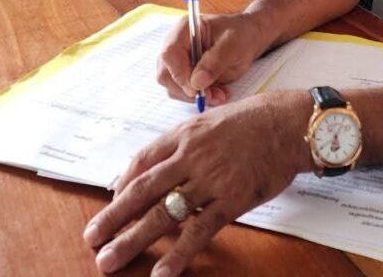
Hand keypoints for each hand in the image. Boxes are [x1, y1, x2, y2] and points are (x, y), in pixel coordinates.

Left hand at [83, 90, 311, 274]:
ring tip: (109, 260)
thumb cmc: (255, 120)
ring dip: (132, 239)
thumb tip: (162, 164)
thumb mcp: (213, 120)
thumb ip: (186, 142)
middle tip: (91, 239)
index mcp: (185, 134)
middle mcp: (191, 156)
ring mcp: (211, 179)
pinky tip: (161, 272)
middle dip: (113, 217)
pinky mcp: (233, 200)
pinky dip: (178, 253)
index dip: (121, 185)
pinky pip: (200, 230)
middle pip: (142, 191)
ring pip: (163, 213)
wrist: (291, 123)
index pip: (142, 162)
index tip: (109, 204)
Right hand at [157, 12, 268, 106]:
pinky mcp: (186, 76)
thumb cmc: (241, 34)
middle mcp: (176, 46)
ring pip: (174, 87)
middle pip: (166, 74)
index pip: (169, 54)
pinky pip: (185, 93)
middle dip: (187, 90)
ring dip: (196, 97)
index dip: (179, 74)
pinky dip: (201, 98)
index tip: (196, 89)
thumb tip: (196, 83)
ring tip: (220, 94)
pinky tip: (219, 93)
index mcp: (184, 30)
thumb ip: (215, 61)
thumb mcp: (233, 44)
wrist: (249, 39)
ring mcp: (179, 62)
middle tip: (212, 95)